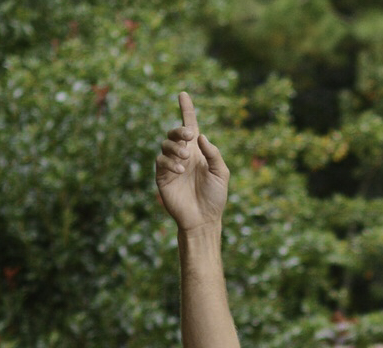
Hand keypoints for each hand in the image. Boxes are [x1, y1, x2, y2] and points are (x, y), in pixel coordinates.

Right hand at [155, 92, 229, 230]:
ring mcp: (172, 164)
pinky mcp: (162, 176)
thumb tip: (201, 136)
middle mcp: (183, 155)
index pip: (190, 126)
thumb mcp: (221, 174)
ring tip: (185, 158)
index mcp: (198, 152)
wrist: (204, 219)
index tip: (183, 94)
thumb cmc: (215, 198)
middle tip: (188, 136)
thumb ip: (214, 154)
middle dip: (180, 130)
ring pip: (166, 145)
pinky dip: (169, 162)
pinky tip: (179, 170)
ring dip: (175, 147)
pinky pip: (161, 161)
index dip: (187, 110)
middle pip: (175, 132)